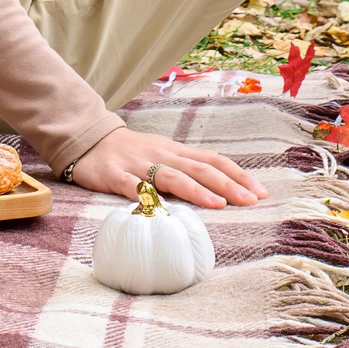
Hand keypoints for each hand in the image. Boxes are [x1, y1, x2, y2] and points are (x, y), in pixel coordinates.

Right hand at [67, 126, 267, 208]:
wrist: (87, 139)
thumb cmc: (131, 152)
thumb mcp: (163, 153)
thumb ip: (188, 168)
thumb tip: (224, 188)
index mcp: (175, 151)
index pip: (213, 160)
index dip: (238, 175)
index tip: (261, 192)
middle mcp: (161, 156)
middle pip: (199, 168)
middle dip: (228, 184)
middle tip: (252, 200)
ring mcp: (137, 165)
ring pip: (172, 177)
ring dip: (197, 190)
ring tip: (219, 204)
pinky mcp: (113, 175)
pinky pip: (131, 187)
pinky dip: (146, 196)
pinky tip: (160, 208)